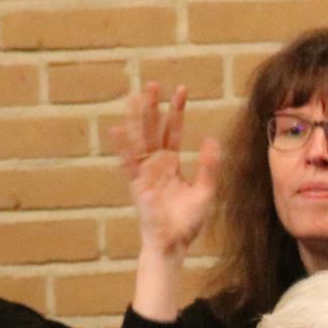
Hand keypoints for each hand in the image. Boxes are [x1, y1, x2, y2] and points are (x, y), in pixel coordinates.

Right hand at [112, 83, 219, 260]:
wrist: (173, 244)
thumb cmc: (187, 222)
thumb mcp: (205, 191)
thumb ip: (208, 166)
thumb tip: (211, 139)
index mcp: (170, 164)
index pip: (173, 131)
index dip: (176, 111)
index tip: (180, 89)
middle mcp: (155, 165)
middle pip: (152, 130)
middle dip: (152, 107)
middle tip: (152, 83)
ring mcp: (144, 174)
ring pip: (139, 141)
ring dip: (136, 120)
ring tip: (133, 97)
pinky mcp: (137, 185)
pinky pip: (129, 164)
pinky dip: (123, 148)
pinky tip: (116, 130)